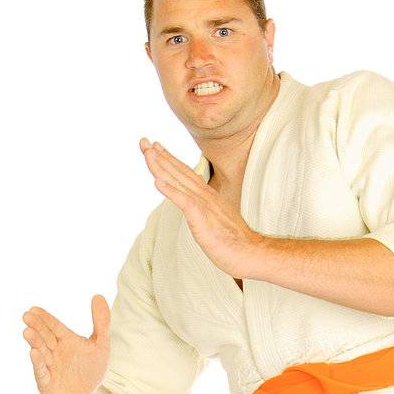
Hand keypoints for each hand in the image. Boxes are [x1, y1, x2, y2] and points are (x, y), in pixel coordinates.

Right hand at [22, 296, 109, 393]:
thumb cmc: (91, 369)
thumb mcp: (101, 345)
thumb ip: (101, 322)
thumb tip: (98, 295)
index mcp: (65, 340)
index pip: (54, 327)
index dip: (45, 318)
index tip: (34, 309)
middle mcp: (54, 351)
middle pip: (45, 337)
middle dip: (36, 327)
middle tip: (27, 316)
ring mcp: (49, 366)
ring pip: (41, 352)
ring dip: (34, 342)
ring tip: (27, 332)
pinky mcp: (47, 382)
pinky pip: (41, 371)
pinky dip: (38, 363)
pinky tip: (33, 353)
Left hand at [139, 138, 261, 279]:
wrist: (249, 252)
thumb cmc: (234, 241)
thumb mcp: (215, 220)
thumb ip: (204, 211)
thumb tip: (196, 209)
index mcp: (207, 196)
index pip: (184, 173)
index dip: (168, 159)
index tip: (155, 147)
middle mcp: (204, 195)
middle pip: (178, 171)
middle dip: (159, 156)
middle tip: (143, 141)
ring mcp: (204, 205)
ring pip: (178, 181)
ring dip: (161, 166)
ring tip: (147, 153)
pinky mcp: (202, 218)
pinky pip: (184, 201)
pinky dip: (170, 190)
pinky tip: (157, 182)